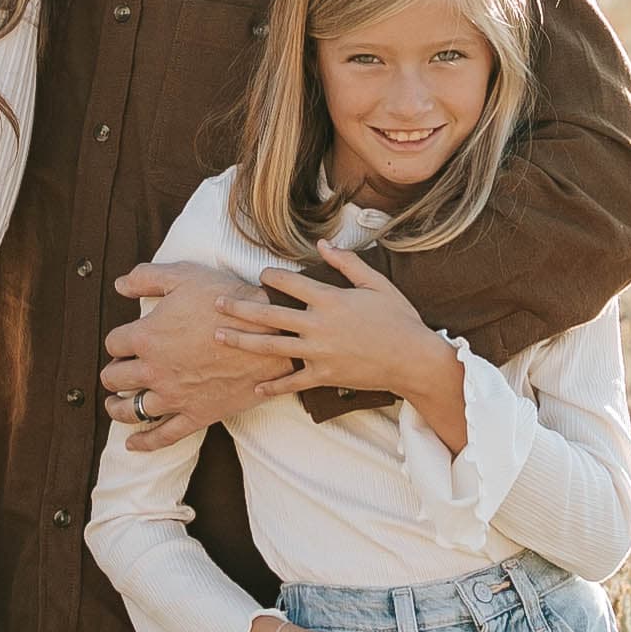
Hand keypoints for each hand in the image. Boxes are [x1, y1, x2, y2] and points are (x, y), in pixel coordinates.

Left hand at [102, 259, 307, 441]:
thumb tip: (120, 284)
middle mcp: (155, 370)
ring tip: (114, 403)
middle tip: (118, 371)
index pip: (114, 343)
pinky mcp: (197, 415)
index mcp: (147, 337)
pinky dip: (144, 442)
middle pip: (115, 379)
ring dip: (117, 408)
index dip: (117, 341)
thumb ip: (147, 277)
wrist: (270, 335)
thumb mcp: (186, 276)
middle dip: (113, 374)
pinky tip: (132, 443)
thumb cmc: (228, 302)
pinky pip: (163, 436)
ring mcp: (175, 396)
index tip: (125, 341)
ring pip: (131, 410)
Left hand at [212, 255, 469, 451]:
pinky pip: (292, 382)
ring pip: (271, 347)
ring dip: (242, 341)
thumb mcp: (376, 283)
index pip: (290, 283)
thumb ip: (347, 262)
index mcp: (330, 299)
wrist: (413, 359)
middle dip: (240, 309)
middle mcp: (318, 325)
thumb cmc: (399, 318)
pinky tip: (254, 388)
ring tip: (219, 337)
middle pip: (269, 315)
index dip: (271, 276)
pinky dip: (273, 386)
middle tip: (216, 305)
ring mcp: (318, 352)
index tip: (260, 274)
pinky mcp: (324, 376)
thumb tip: (323, 243)